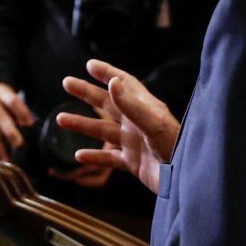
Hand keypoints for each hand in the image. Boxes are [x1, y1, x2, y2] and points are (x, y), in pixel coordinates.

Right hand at [0, 82, 34, 161]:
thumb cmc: (1, 98)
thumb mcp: (9, 96)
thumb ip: (18, 109)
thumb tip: (28, 124)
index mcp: (1, 94)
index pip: (12, 101)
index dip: (22, 112)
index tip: (30, 123)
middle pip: (1, 117)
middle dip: (10, 131)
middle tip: (19, 143)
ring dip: (3, 144)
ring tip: (11, 154)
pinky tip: (4, 156)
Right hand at [57, 59, 179, 193]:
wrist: (185, 180)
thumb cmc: (175, 148)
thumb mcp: (153, 123)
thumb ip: (131, 104)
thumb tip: (112, 82)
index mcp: (145, 107)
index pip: (124, 83)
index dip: (107, 72)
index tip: (89, 64)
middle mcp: (137, 122)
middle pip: (108, 103)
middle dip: (87, 93)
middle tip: (67, 83)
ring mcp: (135, 142)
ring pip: (103, 131)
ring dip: (82, 124)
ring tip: (60, 118)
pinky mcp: (134, 163)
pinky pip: (109, 158)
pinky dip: (94, 157)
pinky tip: (79, 156)